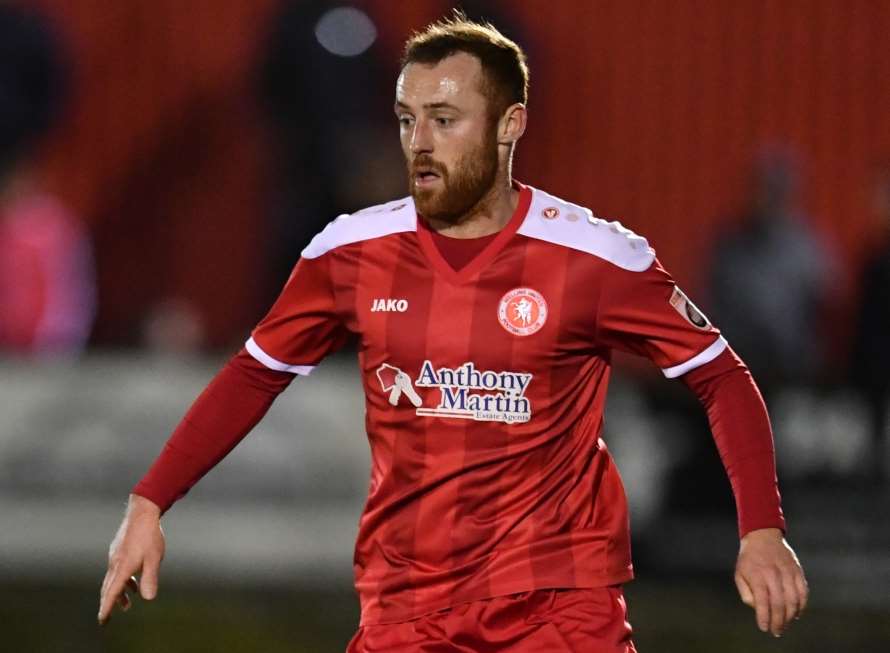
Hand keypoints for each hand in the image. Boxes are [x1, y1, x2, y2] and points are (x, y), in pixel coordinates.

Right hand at [98, 494, 165, 624]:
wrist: (142, 512)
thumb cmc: (149, 535)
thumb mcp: (154, 558)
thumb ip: (150, 578)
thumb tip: (148, 598)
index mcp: (122, 567)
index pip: (111, 592)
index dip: (107, 607)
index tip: (102, 620)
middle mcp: (115, 563)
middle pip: (108, 588)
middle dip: (108, 603)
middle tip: (107, 618)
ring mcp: (115, 556)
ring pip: (113, 579)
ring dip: (119, 592)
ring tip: (127, 603)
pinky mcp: (118, 550)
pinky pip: (117, 570)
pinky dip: (122, 580)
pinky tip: (133, 581)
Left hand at [734, 527, 807, 636]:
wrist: (763, 536)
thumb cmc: (749, 559)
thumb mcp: (739, 574)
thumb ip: (746, 593)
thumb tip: (757, 608)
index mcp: (757, 576)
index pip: (762, 602)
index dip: (764, 617)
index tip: (764, 628)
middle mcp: (774, 574)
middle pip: (779, 604)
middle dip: (778, 622)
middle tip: (776, 631)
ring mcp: (788, 572)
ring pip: (793, 600)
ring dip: (790, 616)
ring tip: (785, 625)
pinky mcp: (798, 571)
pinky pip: (803, 593)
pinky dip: (801, 606)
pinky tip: (796, 613)